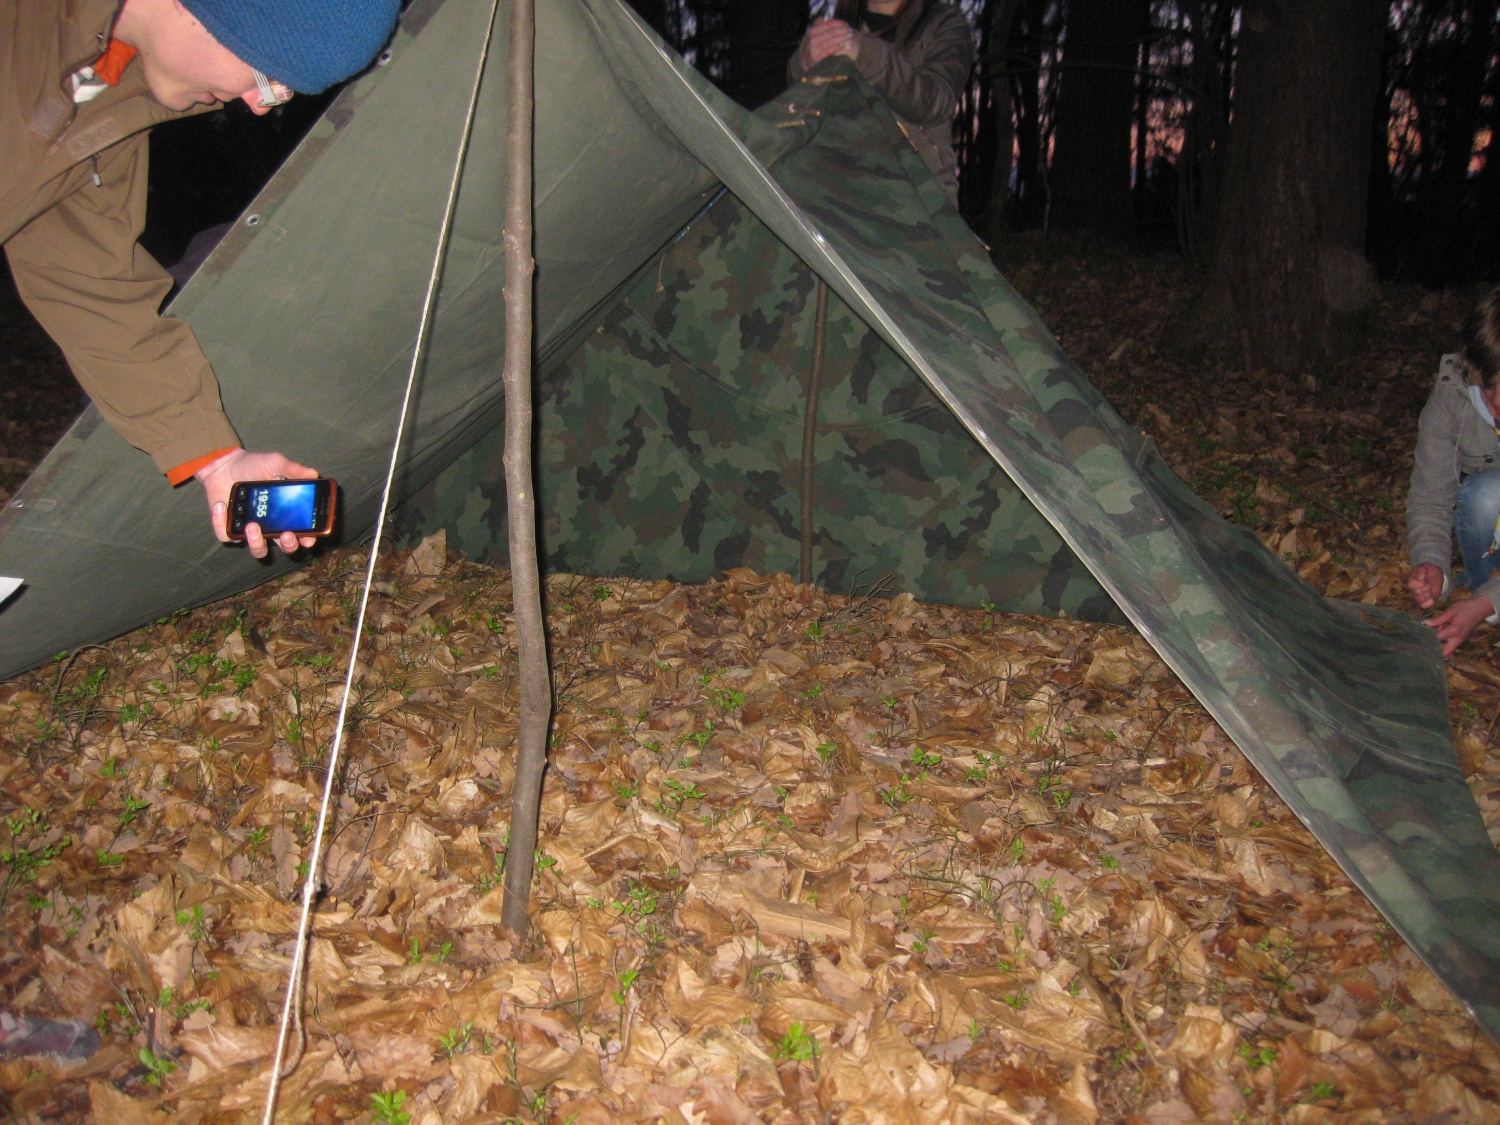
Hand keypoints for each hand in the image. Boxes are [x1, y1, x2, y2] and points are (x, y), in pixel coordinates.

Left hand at [195, 449, 318, 559]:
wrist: (224, 464)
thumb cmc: (253, 465)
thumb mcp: (275, 463)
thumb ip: (292, 469)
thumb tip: (314, 474)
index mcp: (286, 514)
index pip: (302, 532)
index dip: (308, 539)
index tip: (309, 538)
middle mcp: (270, 526)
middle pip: (285, 547)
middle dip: (289, 545)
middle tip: (286, 534)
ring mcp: (249, 530)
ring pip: (258, 550)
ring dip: (257, 543)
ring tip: (252, 526)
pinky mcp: (228, 528)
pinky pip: (226, 535)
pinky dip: (221, 523)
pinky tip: (222, 506)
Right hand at [800, 18, 859, 68]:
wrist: (808, 58)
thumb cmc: (816, 43)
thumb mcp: (817, 32)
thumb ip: (823, 24)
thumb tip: (832, 18)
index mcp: (813, 30)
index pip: (827, 24)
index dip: (838, 23)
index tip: (846, 23)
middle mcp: (812, 39)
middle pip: (830, 33)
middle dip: (841, 30)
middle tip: (849, 30)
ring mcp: (814, 48)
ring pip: (830, 41)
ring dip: (841, 38)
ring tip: (849, 36)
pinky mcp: (817, 57)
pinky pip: (829, 51)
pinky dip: (837, 47)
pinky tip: (843, 45)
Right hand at [1407, 562, 1445, 609]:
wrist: (1434, 576)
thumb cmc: (1429, 571)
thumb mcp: (1427, 567)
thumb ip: (1422, 570)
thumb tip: (1420, 576)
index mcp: (1411, 580)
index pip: (1411, 585)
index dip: (1420, 584)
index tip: (1425, 581)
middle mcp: (1411, 590)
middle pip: (1416, 594)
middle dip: (1426, 590)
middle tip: (1429, 585)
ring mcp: (1416, 597)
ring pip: (1419, 601)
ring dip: (1427, 596)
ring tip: (1430, 591)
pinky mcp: (1423, 602)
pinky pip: (1423, 606)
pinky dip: (1429, 603)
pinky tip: (1432, 598)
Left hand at [1424, 594, 1493, 655]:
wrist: (1480, 608)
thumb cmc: (1465, 608)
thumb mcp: (1451, 611)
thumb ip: (1438, 619)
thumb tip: (1425, 623)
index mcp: (1454, 631)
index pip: (1437, 639)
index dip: (1426, 638)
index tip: (1418, 636)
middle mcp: (1457, 639)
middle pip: (1445, 652)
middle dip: (1434, 651)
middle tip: (1423, 644)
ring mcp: (1460, 640)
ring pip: (1447, 648)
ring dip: (1439, 643)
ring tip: (1428, 633)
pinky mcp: (1460, 638)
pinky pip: (1450, 642)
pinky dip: (1443, 639)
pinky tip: (1438, 629)